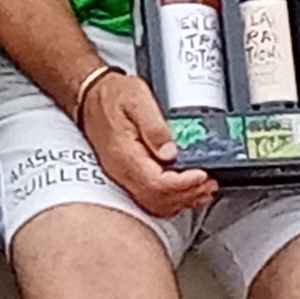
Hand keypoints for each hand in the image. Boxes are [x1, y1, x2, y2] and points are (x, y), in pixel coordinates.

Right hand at [78, 68, 217, 216]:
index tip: (202, 174)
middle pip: (158, 200)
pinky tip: (185, 189)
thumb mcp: (138, 100)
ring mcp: (123, 176)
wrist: (90, 95)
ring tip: (203, 187)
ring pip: (155, 203)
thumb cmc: (112, 95)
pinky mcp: (127, 175)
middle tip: (209, 182)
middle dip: (188, 194)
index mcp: (125, 154)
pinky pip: (150, 197)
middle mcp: (122, 171)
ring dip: (182, 199)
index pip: (157, 184)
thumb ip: (155, 127)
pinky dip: (172, 197)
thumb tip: (170, 152)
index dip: (184, 183)